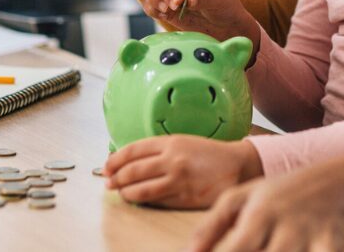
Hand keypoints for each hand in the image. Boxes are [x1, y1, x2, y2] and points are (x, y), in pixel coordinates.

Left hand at [103, 136, 262, 208]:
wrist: (237, 166)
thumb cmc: (210, 154)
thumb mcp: (184, 142)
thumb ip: (160, 150)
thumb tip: (132, 162)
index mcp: (171, 142)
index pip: (134, 150)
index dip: (116, 159)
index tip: (107, 166)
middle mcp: (172, 159)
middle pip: (133, 170)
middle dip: (116, 178)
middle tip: (108, 182)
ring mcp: (177, 180)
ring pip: (140, 189)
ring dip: (126, 193)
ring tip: (121, 193)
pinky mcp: (183, 197)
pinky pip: (156, 201)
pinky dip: (143, 202)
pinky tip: (139, 200)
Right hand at [139, 0, 260, 51]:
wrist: (224, 24)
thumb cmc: (224, 6)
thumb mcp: (218, 0)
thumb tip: (187, 0)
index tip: (179, 3)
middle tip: (172, 8)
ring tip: (166, 11)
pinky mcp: (164, 7)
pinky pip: (148, 4)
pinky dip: (151, 9)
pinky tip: (165, 16)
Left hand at [187, 155, 343, 251]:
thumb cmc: (285, 193)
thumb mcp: (246, 197)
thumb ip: (212, 225)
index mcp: (258, 215)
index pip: (233, 251)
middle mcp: (284, 229)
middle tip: (256, 251)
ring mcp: (309, 239)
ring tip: (271, 248)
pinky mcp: (333, 247)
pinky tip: (302, 250)